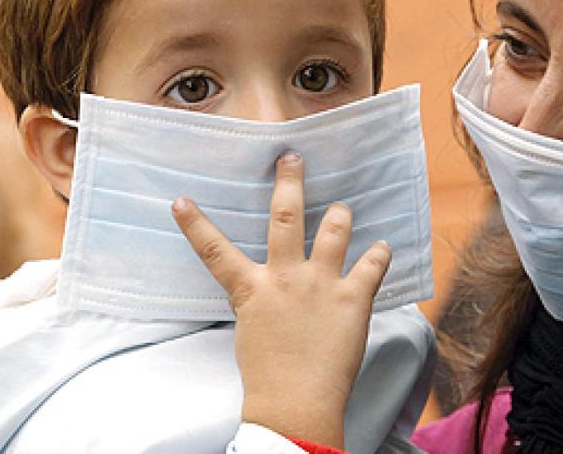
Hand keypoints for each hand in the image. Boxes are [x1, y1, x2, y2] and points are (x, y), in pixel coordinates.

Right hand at [171, 151, 390, 446]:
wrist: (295, 404)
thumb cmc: (269, 376)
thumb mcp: (253, 331)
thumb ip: (260, 301)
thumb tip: (264, 288)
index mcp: (252, 290)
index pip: (215, 251)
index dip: (195, 224)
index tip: (180, 199)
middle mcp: (286, 277)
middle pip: (285, 217)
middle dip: (289, 182)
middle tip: (292, 157)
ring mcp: (321, 283)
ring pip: (334, 229)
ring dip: (340, 214)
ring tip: (342, 208)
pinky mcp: (353, 297)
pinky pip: (372, 263)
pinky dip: (379, 253)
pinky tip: (382, 248)